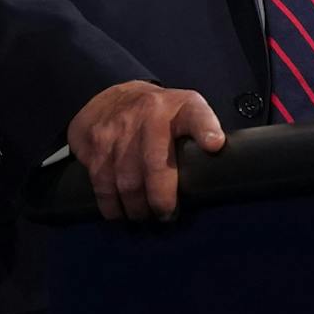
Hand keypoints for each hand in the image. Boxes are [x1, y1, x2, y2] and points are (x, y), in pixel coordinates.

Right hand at [67, 80, 225, 222]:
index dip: (206, 130)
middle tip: (166, 215)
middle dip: (161, 198)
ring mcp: (119, 127)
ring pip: (127, 180)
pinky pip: (102, 181)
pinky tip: (119, 213)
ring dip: (136, 207)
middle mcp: (150, 113)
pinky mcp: (95, 141)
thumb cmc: (161, 114)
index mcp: (181, 107)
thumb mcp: (188, 112)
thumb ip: (203, 136)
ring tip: (144, 217)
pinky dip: (111, 204)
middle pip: (156, 164)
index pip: (197, 115)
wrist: (114, 96)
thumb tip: (218, 172)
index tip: (214, 145)